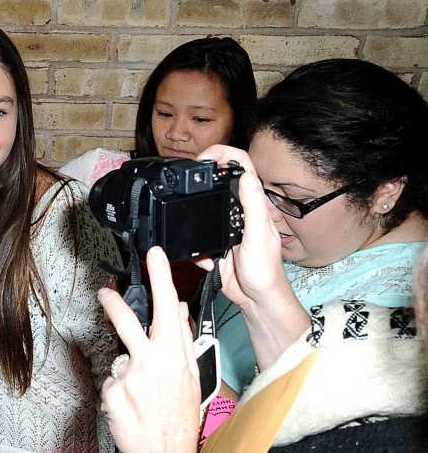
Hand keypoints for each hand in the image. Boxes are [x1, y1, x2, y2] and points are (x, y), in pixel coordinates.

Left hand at [99, 247, 200, 452]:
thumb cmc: (180, 416)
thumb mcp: (191, 376)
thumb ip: (182, 341)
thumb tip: (177, 311)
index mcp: (174, 354)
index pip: (166, 307)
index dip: (159, 278)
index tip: (152, 255)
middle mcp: (149, 361)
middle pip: (125, 321)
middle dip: (113, 303)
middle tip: (104, 292)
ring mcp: (128, 376)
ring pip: (120, 358)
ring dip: (128, 371)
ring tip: (142, 395)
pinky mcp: (110, 391)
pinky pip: (113, 381)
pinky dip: (120, 391)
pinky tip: (132, 407)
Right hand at [193, 148, 286, 307]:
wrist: (256, 298)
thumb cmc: (265, 270)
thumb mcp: (259, 235)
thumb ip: (253, 206)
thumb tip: (246, 176)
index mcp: (253, 203)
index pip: (240, 166)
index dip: (222, 154)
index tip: (204, 157)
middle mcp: (239, 210)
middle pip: (217, 182)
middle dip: (200, 183)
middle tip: (187, 185)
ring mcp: (226, 227)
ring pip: (203, 210)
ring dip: (196, 220)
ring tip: (198, 232)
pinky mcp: (214, 243)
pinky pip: (197, 238)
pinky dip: (197, 249)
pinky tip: (208, 259)